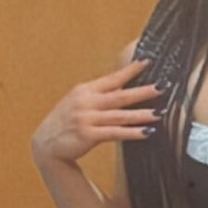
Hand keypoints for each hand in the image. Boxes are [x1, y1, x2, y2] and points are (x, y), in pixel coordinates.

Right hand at [31, 57, 164, 164]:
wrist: (46, 145)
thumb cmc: (65, 123)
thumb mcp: (78, 103)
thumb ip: (98, 96)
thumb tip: (124, 89)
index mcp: (84, 90)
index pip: (112, 78)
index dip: (130, 70)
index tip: (148, 62)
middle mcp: (86, 102)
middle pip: (120, 95)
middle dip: (143, 91)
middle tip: (162, 87)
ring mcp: (86, 118)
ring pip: (120, 115)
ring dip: (141, 114)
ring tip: (159, 113)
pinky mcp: (88, 135)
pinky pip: (115, 133)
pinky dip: (132, 132)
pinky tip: (146, 132)